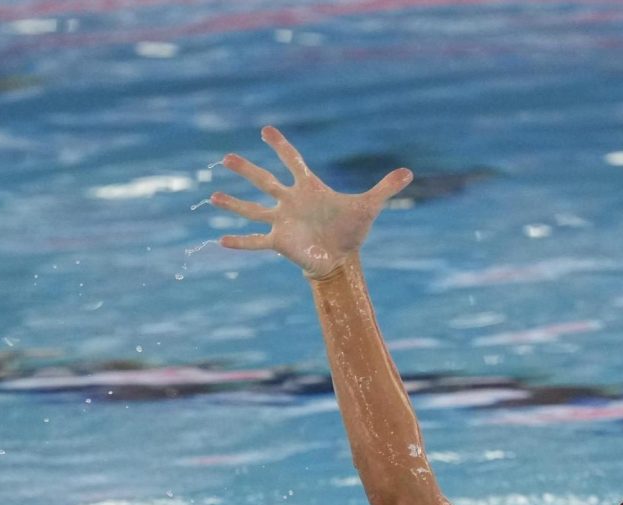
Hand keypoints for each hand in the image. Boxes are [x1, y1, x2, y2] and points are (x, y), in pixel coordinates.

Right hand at [212, 126, 412, 278]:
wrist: (341, 257)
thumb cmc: (350, 228)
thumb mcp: (369, 207)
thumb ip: (386, 187)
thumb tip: (409, 171)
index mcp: (308, 189)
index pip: (293, 162)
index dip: (281, 147)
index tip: (266, 130)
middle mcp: (289, 202)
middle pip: (265, 182)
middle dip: (247, 171)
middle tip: (226, 157)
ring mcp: (281, 221)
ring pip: (253, 210)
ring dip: (234, 204)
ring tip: (213, 196)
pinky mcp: (279, 242)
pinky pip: (256, 241)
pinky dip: (240, 242)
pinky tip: (219, 240)